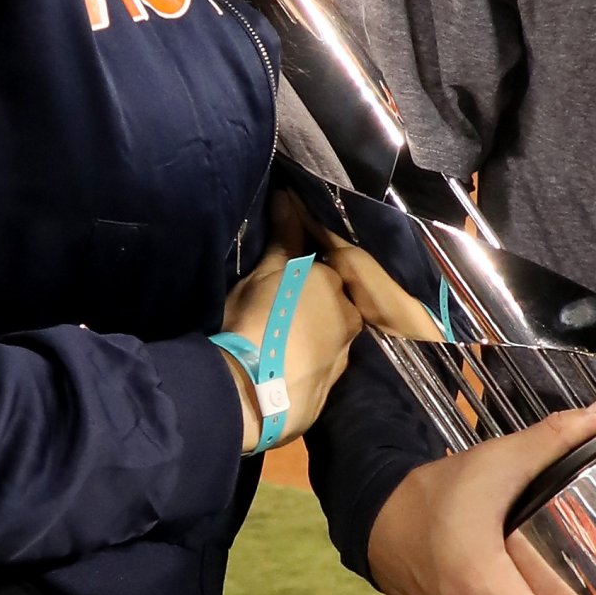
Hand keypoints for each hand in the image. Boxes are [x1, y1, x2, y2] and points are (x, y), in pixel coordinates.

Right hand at [215, 194, 360, 451]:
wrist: (247, 391)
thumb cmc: (255, 318)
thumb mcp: (265, 272)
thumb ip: (284, 237)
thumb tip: (288, 196)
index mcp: (336, 289)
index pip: (332, 274)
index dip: (311, 276)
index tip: (288, 281)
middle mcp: (348, 325)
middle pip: (337, 311)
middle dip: (316, 311)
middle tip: (282, 313)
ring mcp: (339, 365)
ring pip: (330, 346)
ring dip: (312, 343)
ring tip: (278, 346)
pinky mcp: (324, 398)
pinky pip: (317, 378)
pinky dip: (303, 373)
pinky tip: (279, 375)